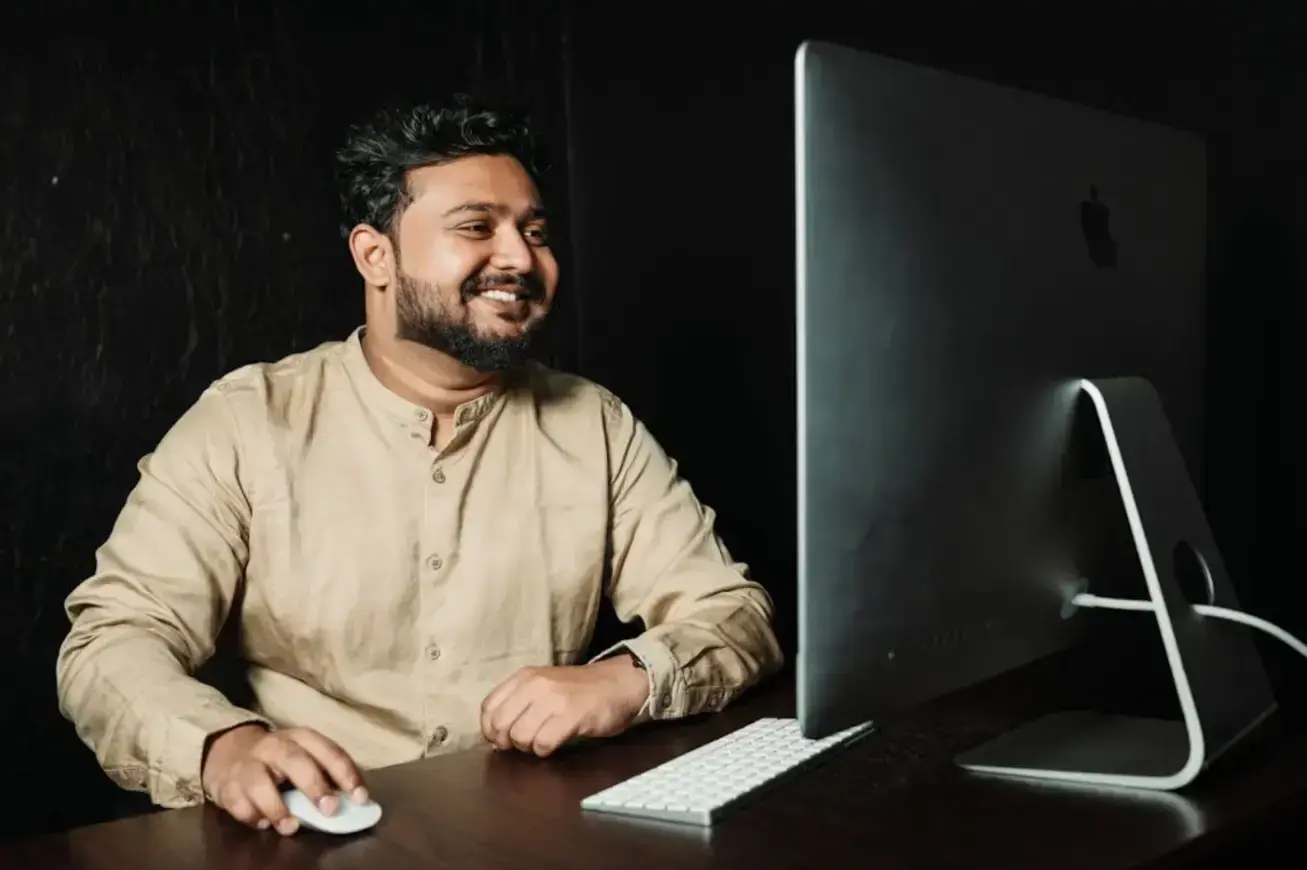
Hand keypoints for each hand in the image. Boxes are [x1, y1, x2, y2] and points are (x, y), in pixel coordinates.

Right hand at [201, 723, 367, 835]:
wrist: (229, 752)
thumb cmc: (279, 761)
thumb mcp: (304, 757)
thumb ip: (327, 776)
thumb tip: (355, 803)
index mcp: (301, 738)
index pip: (328, 751)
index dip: (346, 774)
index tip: (361, 798)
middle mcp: (275, 746)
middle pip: (295, 760)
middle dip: (315, 785)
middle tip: (330, 809)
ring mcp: (249, 765)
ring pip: (260, 782)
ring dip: (278, 807)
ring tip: (291, 827)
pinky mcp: (228, 786)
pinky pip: (239, 803)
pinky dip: (252, 816)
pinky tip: (264, 823)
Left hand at [480, 655, 649, 756]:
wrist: (618, 683)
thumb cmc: (578, 690)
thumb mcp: (543, 686)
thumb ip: (518, 703)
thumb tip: (494, 737)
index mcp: (525, 677)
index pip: (488, 708)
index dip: (489, 730)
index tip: (501, 739)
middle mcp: (536, 685)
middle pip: (500, 725)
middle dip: (508, 742)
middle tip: (524, 743)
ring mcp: (554, 699)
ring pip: (520, 736)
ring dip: (529, 747)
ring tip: (543, 739)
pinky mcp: (572, 715)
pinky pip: (543, 743)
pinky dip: (546, 750)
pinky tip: (556, 743)